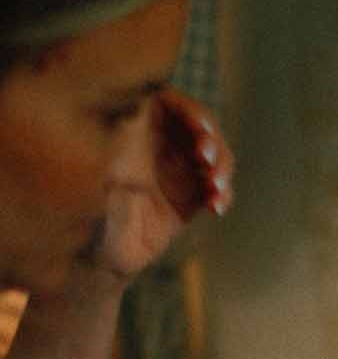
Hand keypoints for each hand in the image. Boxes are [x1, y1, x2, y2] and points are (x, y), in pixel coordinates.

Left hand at [98, 89, 233, 279]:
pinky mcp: (191, 197)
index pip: (173, 105)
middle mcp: (161, 144)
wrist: (102, 254)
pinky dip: (222, 195)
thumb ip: (124, 134)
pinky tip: (217, 207)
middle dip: (213, 143)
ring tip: (217, 188)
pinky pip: (216, 189)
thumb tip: (144, 104)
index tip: (201, 130)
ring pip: (214, 159)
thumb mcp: (105, 168)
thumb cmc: (93, 208)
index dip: (192, 113)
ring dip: (223, 170)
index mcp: (138, 128)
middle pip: (201, 130)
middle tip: (208, 161)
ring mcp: (178, 170)